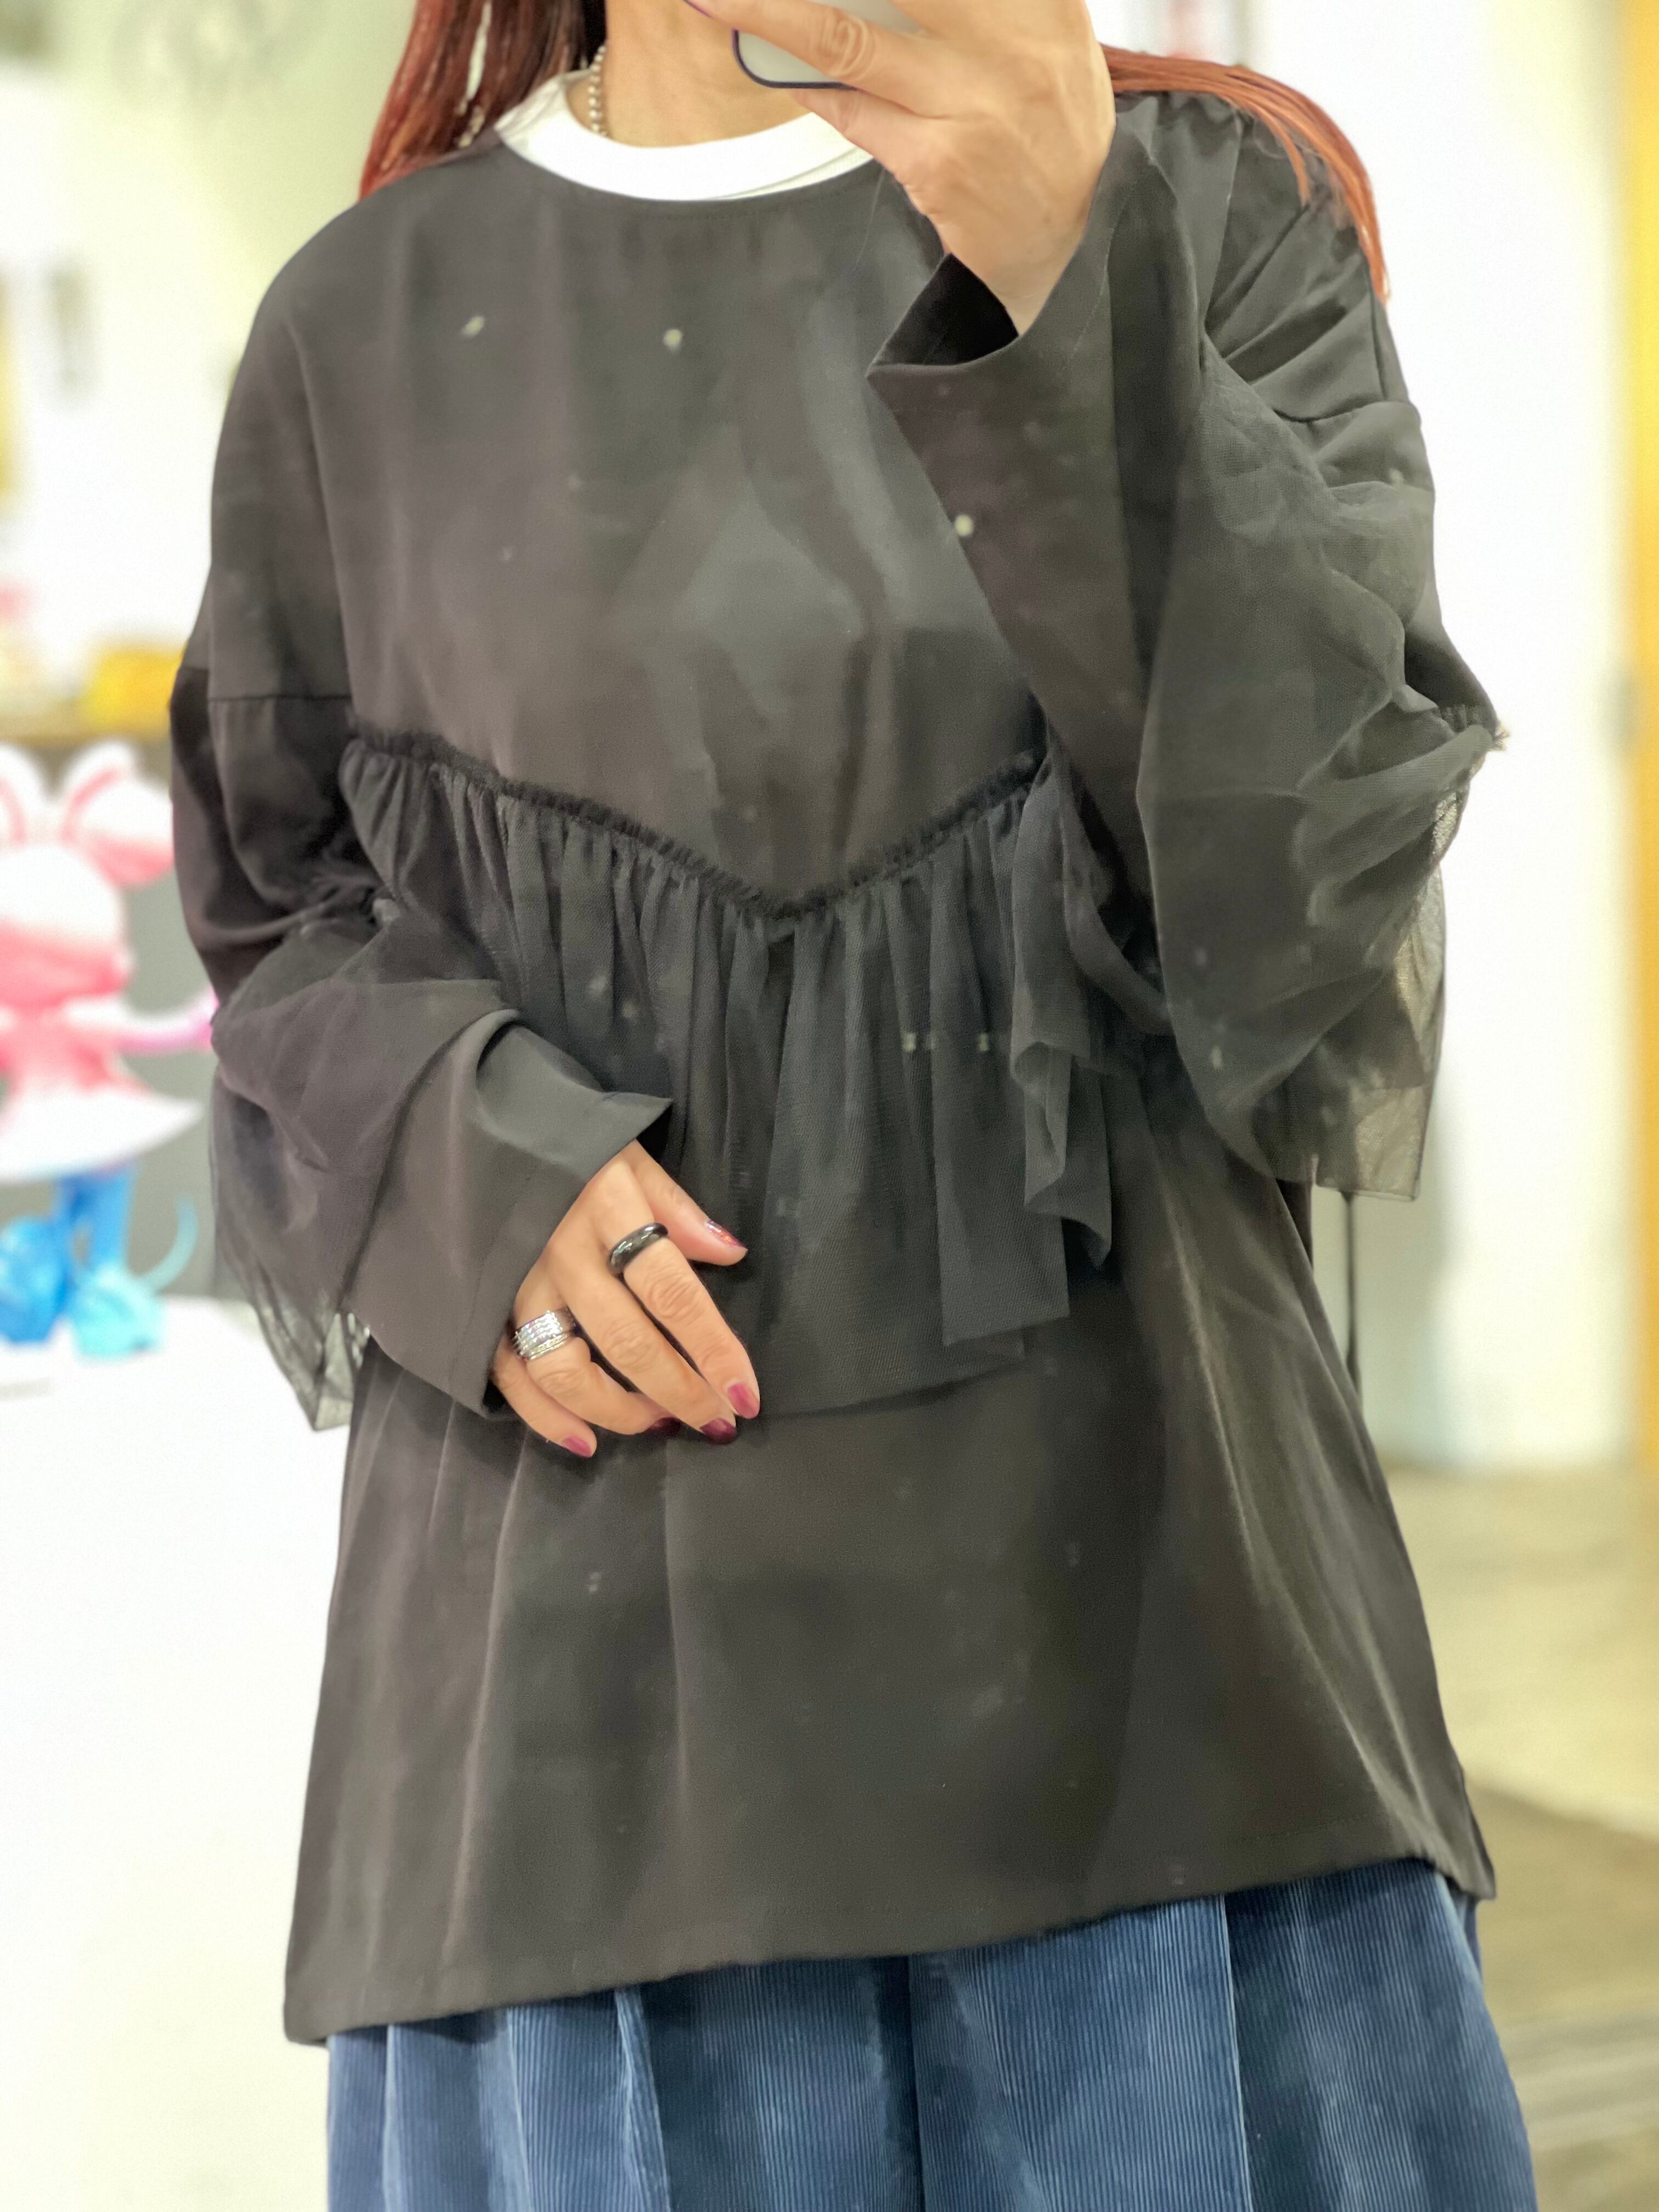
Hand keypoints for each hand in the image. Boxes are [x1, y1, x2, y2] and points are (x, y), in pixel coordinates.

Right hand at [490, 1141, 760, 1454]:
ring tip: (660, 1425)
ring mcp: (514, 1284)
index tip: (746, 1394)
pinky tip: (585, 1440)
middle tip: (716, 1423)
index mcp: (606, 1206)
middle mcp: (560, 1253)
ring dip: (618, 1410)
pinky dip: (545, 1417)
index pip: (672, 1291)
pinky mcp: (480, 1307)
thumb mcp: (627, 1153)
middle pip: (626, 1340)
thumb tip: (731, 1254)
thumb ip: (677, 1207)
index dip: (713, 1349)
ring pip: (565, 1369)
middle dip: (679, 1391)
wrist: (455, 1126)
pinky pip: (509, 1375)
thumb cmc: (563, 1146)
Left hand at [695, 0, 1116, 331]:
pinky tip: (768, 56)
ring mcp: (969, 107)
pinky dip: (806, 79)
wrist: (1062, 236)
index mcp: (1041, 6)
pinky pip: (851, 108)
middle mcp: (1009, 48)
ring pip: (849, 38)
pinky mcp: (937, 161)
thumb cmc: (1047, 123)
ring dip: (772, 12)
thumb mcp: (1052, 38)